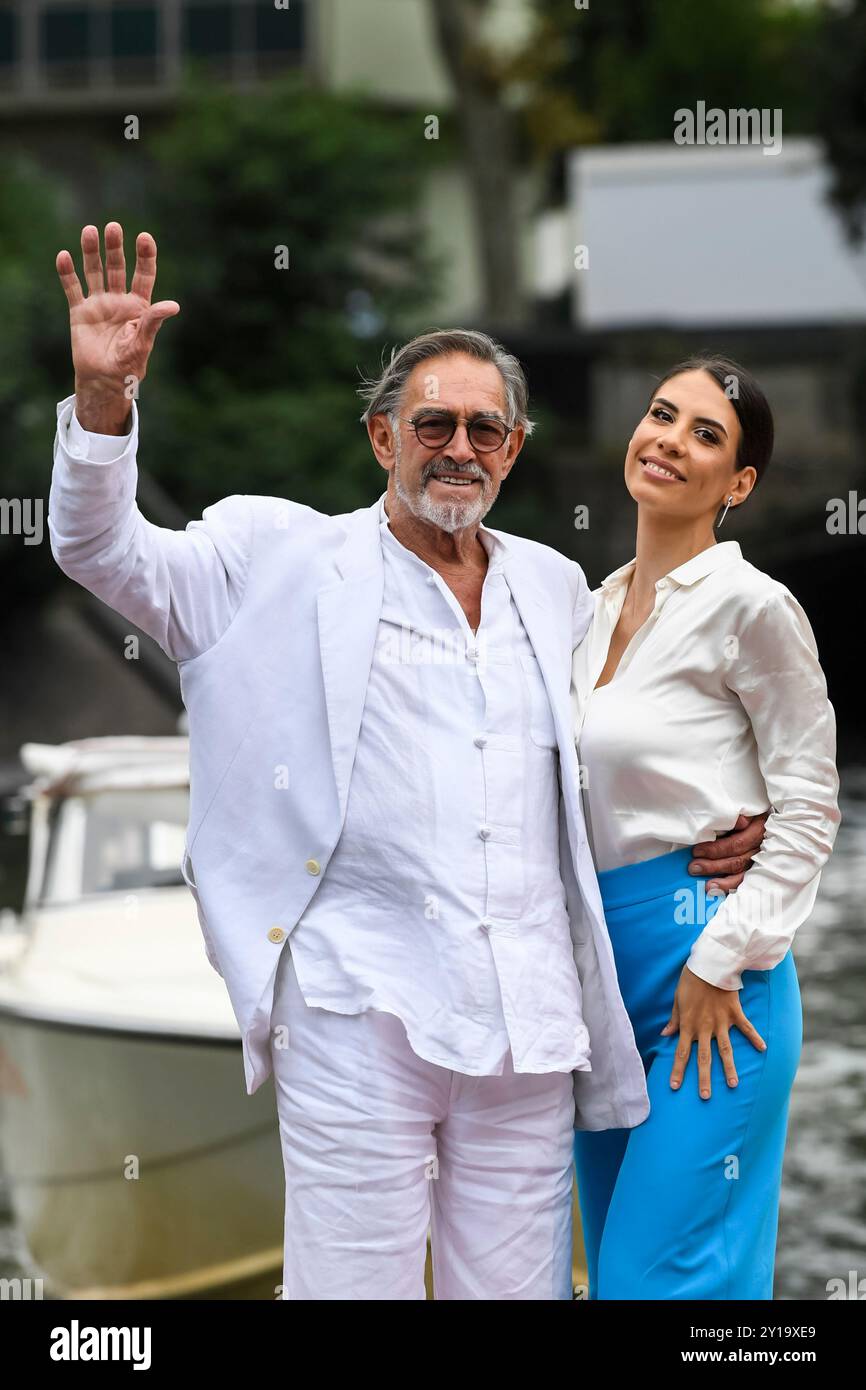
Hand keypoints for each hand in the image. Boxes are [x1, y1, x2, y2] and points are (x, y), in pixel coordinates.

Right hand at [56, 222, 178, 431]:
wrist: (104, 381)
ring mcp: (99, 304)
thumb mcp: (143, 343)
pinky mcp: (80, 312)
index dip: (145, 256)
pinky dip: (67, 273)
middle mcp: (119, 300)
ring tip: (89, 230)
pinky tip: (64, 256)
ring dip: (91, 252)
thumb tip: (173, 305)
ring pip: (94, 272)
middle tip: (114, 227)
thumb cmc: (129, 365)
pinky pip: (73, 289)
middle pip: (117, 267)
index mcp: (139, 306)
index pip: (144, 275)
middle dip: (115, 248)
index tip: (145, 237)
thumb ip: (153, 322)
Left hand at [661, 965, 765, 1098]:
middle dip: (703, 1078)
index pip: (681, 1053)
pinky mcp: (735, 1013)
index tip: (674, 1087)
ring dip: (729, 1068)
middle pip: (704, 1058)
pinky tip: (763, 1049)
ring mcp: (721, 1022)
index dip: (678, 1070)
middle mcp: (704, 1028)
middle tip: (705, 1097)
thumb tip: (665, 1034)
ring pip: (725, 1050)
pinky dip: (755, 1038)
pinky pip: (747, 1028)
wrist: (709, 963)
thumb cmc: (690, 980)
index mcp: (688, 1025)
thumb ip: (674, 1019)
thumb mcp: (677, 999)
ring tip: (733, 1085)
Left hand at [688, 810, 767, 894]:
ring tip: (707, 886)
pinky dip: (733, 888)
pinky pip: (747, 883)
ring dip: (724, 882)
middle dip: (714, 866)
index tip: (696, 851)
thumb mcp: (746, 811)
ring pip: (744, 875)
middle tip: (694, 868)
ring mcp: (763, 861)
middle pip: (738, 861)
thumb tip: (736, 822)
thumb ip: (737, 817)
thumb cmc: (751, 815)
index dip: (716, 850)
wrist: (769, 822)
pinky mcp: (761, 871)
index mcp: (758, 830)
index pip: (737, 844)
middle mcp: (762, 848)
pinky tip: (720, 893)